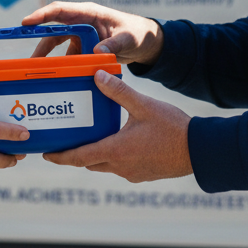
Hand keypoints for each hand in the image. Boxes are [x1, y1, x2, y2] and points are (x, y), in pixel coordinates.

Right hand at [22, 2, 163, 66]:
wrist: (146, 43)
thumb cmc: (137, 33)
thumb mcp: (127, 38)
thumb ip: (113, 44)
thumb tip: (97, 52)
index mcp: (88, 13)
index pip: (59, 11)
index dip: (41, 15)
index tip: (26, 23)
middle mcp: (81, 23)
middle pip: (54, 31)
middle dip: (40, 43)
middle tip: (29, 58)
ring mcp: (81, 36)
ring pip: (59, 46)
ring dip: (50, 57)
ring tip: (39, 71)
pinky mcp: (84, 48)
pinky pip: (70, 56)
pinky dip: (64, 65)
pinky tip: (59, 77)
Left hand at [43, 70, 191, 181]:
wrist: (200, 151)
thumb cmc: (173, 129)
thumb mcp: (143, 105)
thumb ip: (118, 91)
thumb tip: (97, 74)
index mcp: (115, 150)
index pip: (79, 157)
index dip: (61, 156)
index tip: (46, 154)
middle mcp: (120, 166)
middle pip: (89, 163)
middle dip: (75, 154)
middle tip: (63, 142)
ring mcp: (132, 173)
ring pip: (105, 165)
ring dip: (95, 155)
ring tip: (88, 139)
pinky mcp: (143, 174)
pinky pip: (120, 167)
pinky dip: (112, 157)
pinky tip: (117, 142)